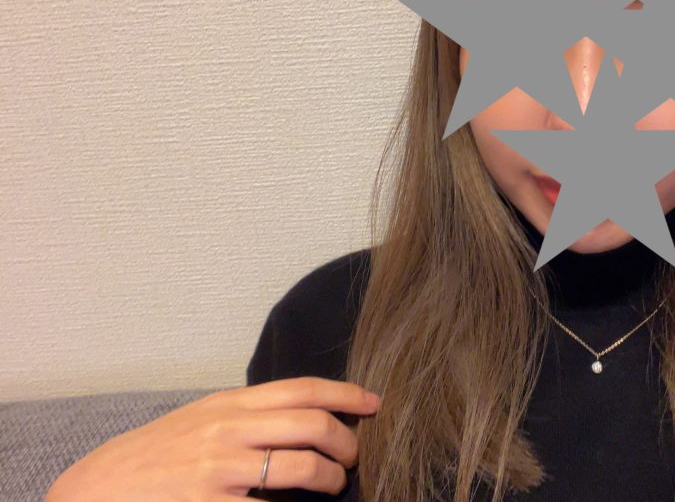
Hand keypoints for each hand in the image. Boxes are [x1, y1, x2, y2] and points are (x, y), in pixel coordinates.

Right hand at [44, 376, 381, 500]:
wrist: (94, 491)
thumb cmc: (152, 458)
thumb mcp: (199, 420)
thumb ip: (246, 416)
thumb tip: (300, 416)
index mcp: (229, 404)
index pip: (302, 389)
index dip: (346, 394)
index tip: (374, 403)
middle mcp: (229, 429)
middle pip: (312, 423)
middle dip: (346, 440)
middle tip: (355, 455)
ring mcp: (220, 470)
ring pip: (302, 465)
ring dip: (331, 477)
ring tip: (334, 484)